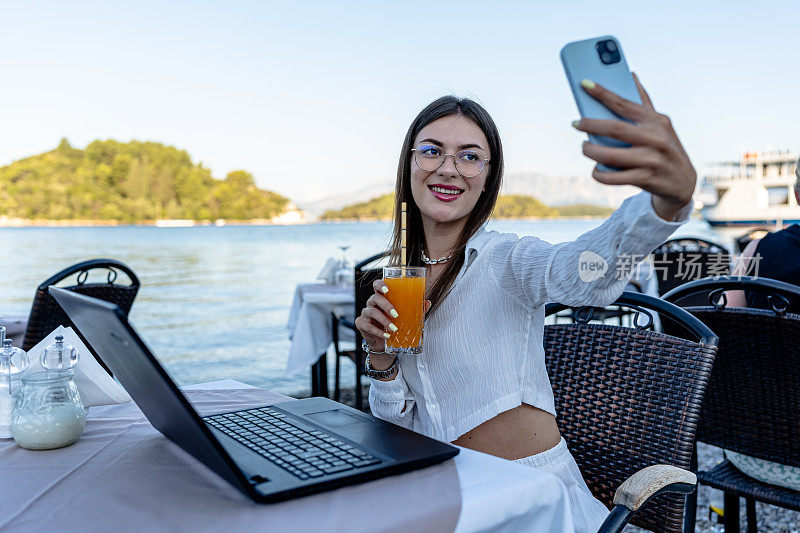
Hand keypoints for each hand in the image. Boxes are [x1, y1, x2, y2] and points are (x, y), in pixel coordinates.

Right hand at [354, 280, 430, 371]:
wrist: (382, 342)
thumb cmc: (393, 324)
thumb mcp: (405, 316)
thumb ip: (415, 309)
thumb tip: (427, 302)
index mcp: (381, 297)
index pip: (377, 285)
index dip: (380, 285)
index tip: (388, 289)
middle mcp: (371, 303)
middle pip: (375, 298)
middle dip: (386, 305)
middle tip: (396, 314)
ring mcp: (365, 313)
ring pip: (371, 312)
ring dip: (384, 320)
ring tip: (394, 328)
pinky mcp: (361, 323)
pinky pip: (368, 326)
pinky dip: (378, 331)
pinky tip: (386, 335)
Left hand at [572, 74, 695, 220]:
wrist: (683, 181)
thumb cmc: (665, 147)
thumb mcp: (660, 124)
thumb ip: (643, 103)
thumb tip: (631, 75)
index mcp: (655, 121)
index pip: (624, 104)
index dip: (603, 93)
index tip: (584, 83)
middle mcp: (655, 138)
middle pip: (614, 129)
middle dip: (590, 125)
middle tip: (575, 123)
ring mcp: (651, 160)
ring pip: (610, 155)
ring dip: (591, 151)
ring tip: (584, 146)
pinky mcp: (646, 179)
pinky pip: (613, 177)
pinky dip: (599, 173)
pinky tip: (596, 169)